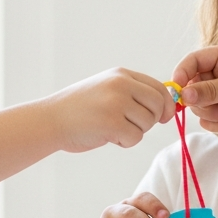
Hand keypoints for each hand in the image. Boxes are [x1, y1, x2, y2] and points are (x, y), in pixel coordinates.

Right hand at [44, 68, 175, 152]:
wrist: (51, 120)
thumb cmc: (80, 109)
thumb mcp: (107, 89)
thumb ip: (133, 93)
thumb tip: (167, 106)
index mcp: (121, 75)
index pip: (158, 87)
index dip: (166, 104)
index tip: (163, 117)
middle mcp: (120, 84)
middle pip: (158, 104)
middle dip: (153, 120)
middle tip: (134, 126)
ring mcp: (116, 102)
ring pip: (148, 123)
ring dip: (135, 132)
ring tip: (114, 129)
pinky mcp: (112, 123)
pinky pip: (136, 137)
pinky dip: (125, 142)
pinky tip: (108, 137)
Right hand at [173, 45, 217, 143]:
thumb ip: (209, 90)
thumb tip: (183, 95)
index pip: (194, 60)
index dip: (183, 73)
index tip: (176, 88)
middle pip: (192, 85)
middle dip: (201, 98)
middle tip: (213, 102)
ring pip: (198, 106)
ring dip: (214, 112)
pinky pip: (207, 120)